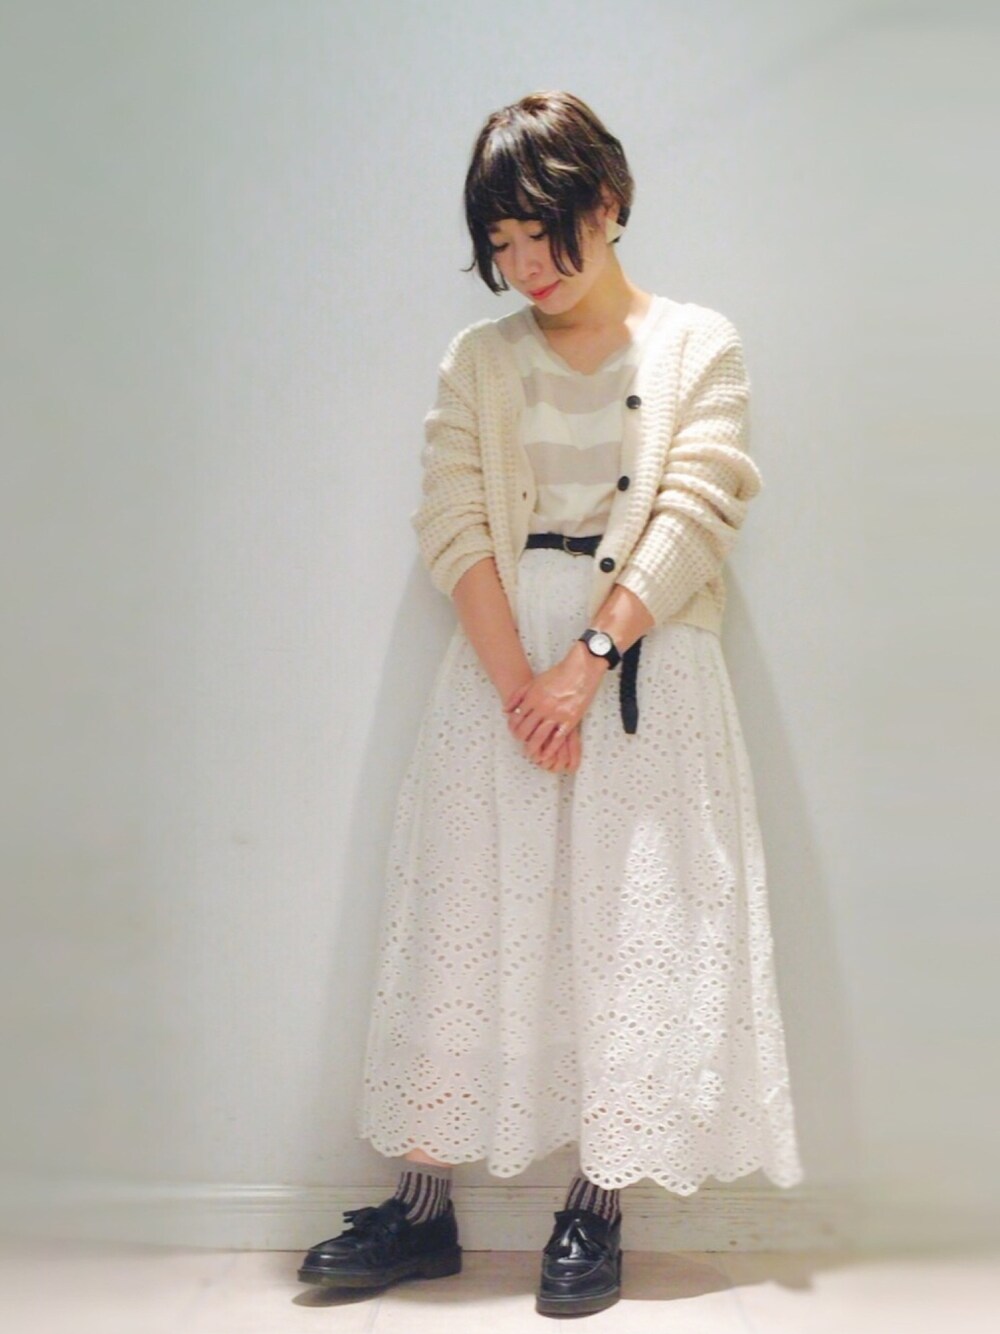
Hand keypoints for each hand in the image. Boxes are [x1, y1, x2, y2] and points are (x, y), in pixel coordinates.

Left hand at [502, 644, 607, 769]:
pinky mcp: (570, 720)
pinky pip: (558, 739)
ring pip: (539, 737)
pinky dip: (550, 749)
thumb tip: (505, 710)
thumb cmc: (558, 674)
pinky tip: (546, 754)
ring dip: (533, 748)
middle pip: (525, 730)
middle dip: (522, 740)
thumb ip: (518, 696)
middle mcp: (542, 707)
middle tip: (522, 745)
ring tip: (531, 754)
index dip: (513, 729)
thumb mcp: (534, 682)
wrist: (580, 669)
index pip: (516, 719)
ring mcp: (556, 715)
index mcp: (532, 698)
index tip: (515, 733)